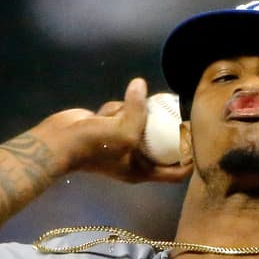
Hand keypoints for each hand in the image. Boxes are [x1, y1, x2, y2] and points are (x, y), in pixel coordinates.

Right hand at [31, 77, 191, 183]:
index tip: (198, 144)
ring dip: (133, 114)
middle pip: (161, 146)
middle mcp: (134, 160)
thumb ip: (138, 110)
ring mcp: (121, 144)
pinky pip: (122, 115)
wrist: (60, 141)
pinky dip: (115, 110)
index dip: (189, 162)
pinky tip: (105, 113)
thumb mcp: (125, 129)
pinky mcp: (108, 129)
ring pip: (140, 124)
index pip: (175, 173)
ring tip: (123, 112)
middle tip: (178, 114)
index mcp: (142, 171)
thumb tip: (141, 85)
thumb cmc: (96, 146)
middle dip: (165, 129)